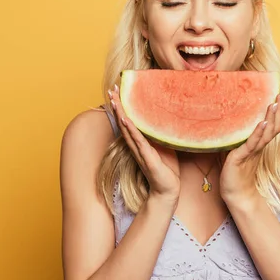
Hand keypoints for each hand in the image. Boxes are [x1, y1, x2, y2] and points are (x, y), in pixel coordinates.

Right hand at [109, 85, 180, 204]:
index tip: (119, 91)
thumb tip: (166, 116)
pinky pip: (138, 141)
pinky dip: (131, 130)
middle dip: (118, 105)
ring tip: (115, 100)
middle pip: (124, 122)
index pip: (129, 121)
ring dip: (121, 114)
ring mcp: (140, 151)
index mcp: (140, 142)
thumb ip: (161, 133)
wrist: (168, 190)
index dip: (123, 107)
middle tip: (112, 89)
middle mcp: (137, 145)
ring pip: (127, 129)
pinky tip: (126, 120)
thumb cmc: (167, 169)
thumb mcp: (165, 145)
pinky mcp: (147, 158)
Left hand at [219, 85, 279, 205]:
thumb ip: (241, 134)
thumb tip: (235, 114)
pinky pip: (252, 143)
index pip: (274, 121)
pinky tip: (262, 122)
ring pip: (267, 132)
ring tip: (275, 102)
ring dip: (271, 116)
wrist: (236, 195)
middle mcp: (260, 145)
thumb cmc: (236, 171)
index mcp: (260, 141)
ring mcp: (253, 151)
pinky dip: (258, 133)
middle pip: (275, 123)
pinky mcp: (243, 157)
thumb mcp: (238, 148)